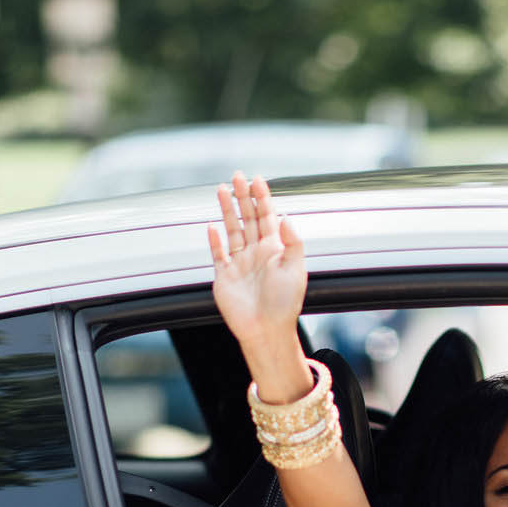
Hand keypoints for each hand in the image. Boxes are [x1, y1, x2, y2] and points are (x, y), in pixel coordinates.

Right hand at [207, 173, 305, 350]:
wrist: (266, 331)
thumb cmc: (284, 303)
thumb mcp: (296, 270)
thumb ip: (292, 242)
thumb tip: (285, 216)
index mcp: (275, 250)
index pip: (267, 216)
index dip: (263, 197)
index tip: (257, 179)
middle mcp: (256, 253)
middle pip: (248, 218)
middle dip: (243, 196)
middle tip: (237, 176)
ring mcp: (239, 263)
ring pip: (232, 230)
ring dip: (227, 210)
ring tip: (222, 189)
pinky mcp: (224, 277)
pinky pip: (218, 254)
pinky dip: (214, 240)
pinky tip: (211, 225)